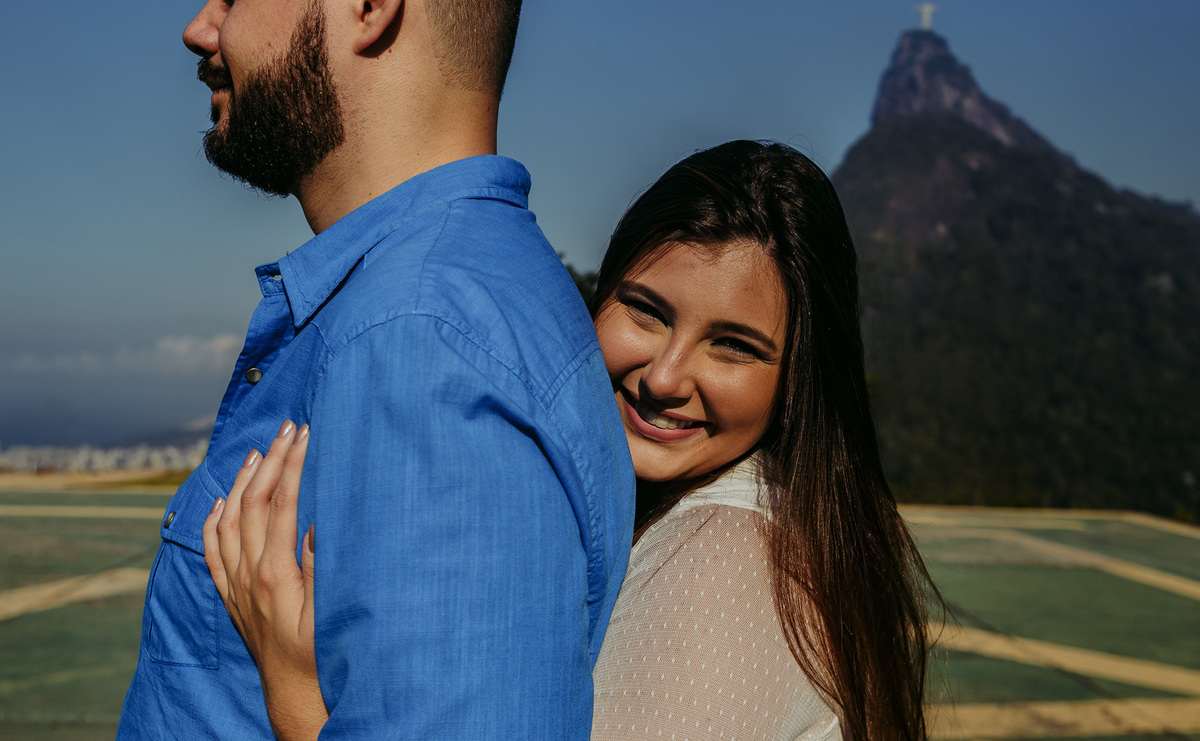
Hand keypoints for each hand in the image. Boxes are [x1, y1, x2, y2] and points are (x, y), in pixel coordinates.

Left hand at [203, 420, 328, 740]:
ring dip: (241, 481)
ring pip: (227, 520)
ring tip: (257, 452)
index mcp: (276, 574)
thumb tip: (314, 524)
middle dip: (269, 460)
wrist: (297, 696)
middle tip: (286, 428)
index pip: (281, 503)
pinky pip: (212, 550)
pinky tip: (220, 501)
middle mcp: (249, 576)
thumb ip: (320, 568)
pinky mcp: (232, 596)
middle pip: (253, 503)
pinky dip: (213, 519)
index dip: (292, 465)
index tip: (304, 435)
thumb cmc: (323, 655)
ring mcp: (236, 586)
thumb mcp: (331, 612)